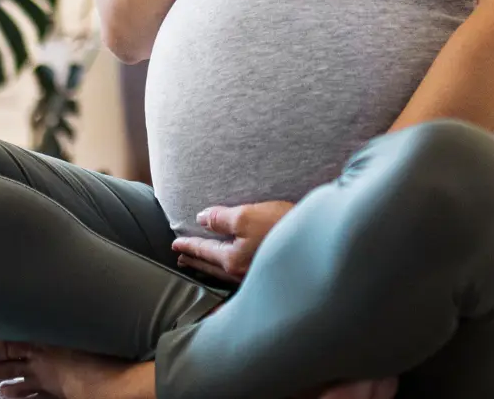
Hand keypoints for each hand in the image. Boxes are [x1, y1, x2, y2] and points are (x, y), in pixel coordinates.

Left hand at [172, 201, 294, 281]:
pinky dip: (226, 272)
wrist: (318, 238)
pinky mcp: (268, 273)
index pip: (205, 251)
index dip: (189, 246)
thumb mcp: (247, 216)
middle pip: (211, 267)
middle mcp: (241, 273)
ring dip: (209, 267)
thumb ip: (221, 218)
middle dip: (195, 261)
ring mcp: (255, 277)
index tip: (176, 246)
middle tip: (181, 259)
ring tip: (200, 264)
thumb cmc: (283, 226)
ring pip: (224, 273)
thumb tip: (201, 218)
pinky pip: (238, 276)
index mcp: (232, 260)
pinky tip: (231, 270)